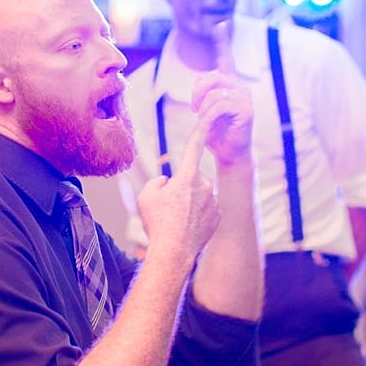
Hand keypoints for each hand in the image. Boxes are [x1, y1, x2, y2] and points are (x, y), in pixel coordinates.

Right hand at [135, 92, 228, 270]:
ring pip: (197, 196)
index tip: (210, 113)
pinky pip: (206, 209)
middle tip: (168, 209)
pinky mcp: (218, 215)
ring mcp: (213, 200)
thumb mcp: (147, 196)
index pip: (194, 145)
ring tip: (176, 221)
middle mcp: (204, 184)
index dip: (201, 127)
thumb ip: (158, 182)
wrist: (173, 253)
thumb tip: (168, 182)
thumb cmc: (158, 223)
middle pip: (189, 179)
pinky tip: (188, 227)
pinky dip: (197, 216)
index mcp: (186, 176)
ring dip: (189, 204)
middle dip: (180, 189)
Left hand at [189, 25, 253, 167]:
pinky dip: (209, 116)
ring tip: (203, 121)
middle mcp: (239, 87)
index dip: (222, 41)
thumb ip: (204, 95)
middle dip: (196, 94)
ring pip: (213, 93)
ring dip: (202, 109)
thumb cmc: (216, 134)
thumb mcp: (205, 111)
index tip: (220, 24)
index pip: (226, 59)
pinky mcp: (246, 110)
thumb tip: (200, 87)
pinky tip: (210, 124)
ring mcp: (244, 97)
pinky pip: (219, 105)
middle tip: (193, 109)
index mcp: (230, 84)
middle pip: (211, 77)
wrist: (229, 154)